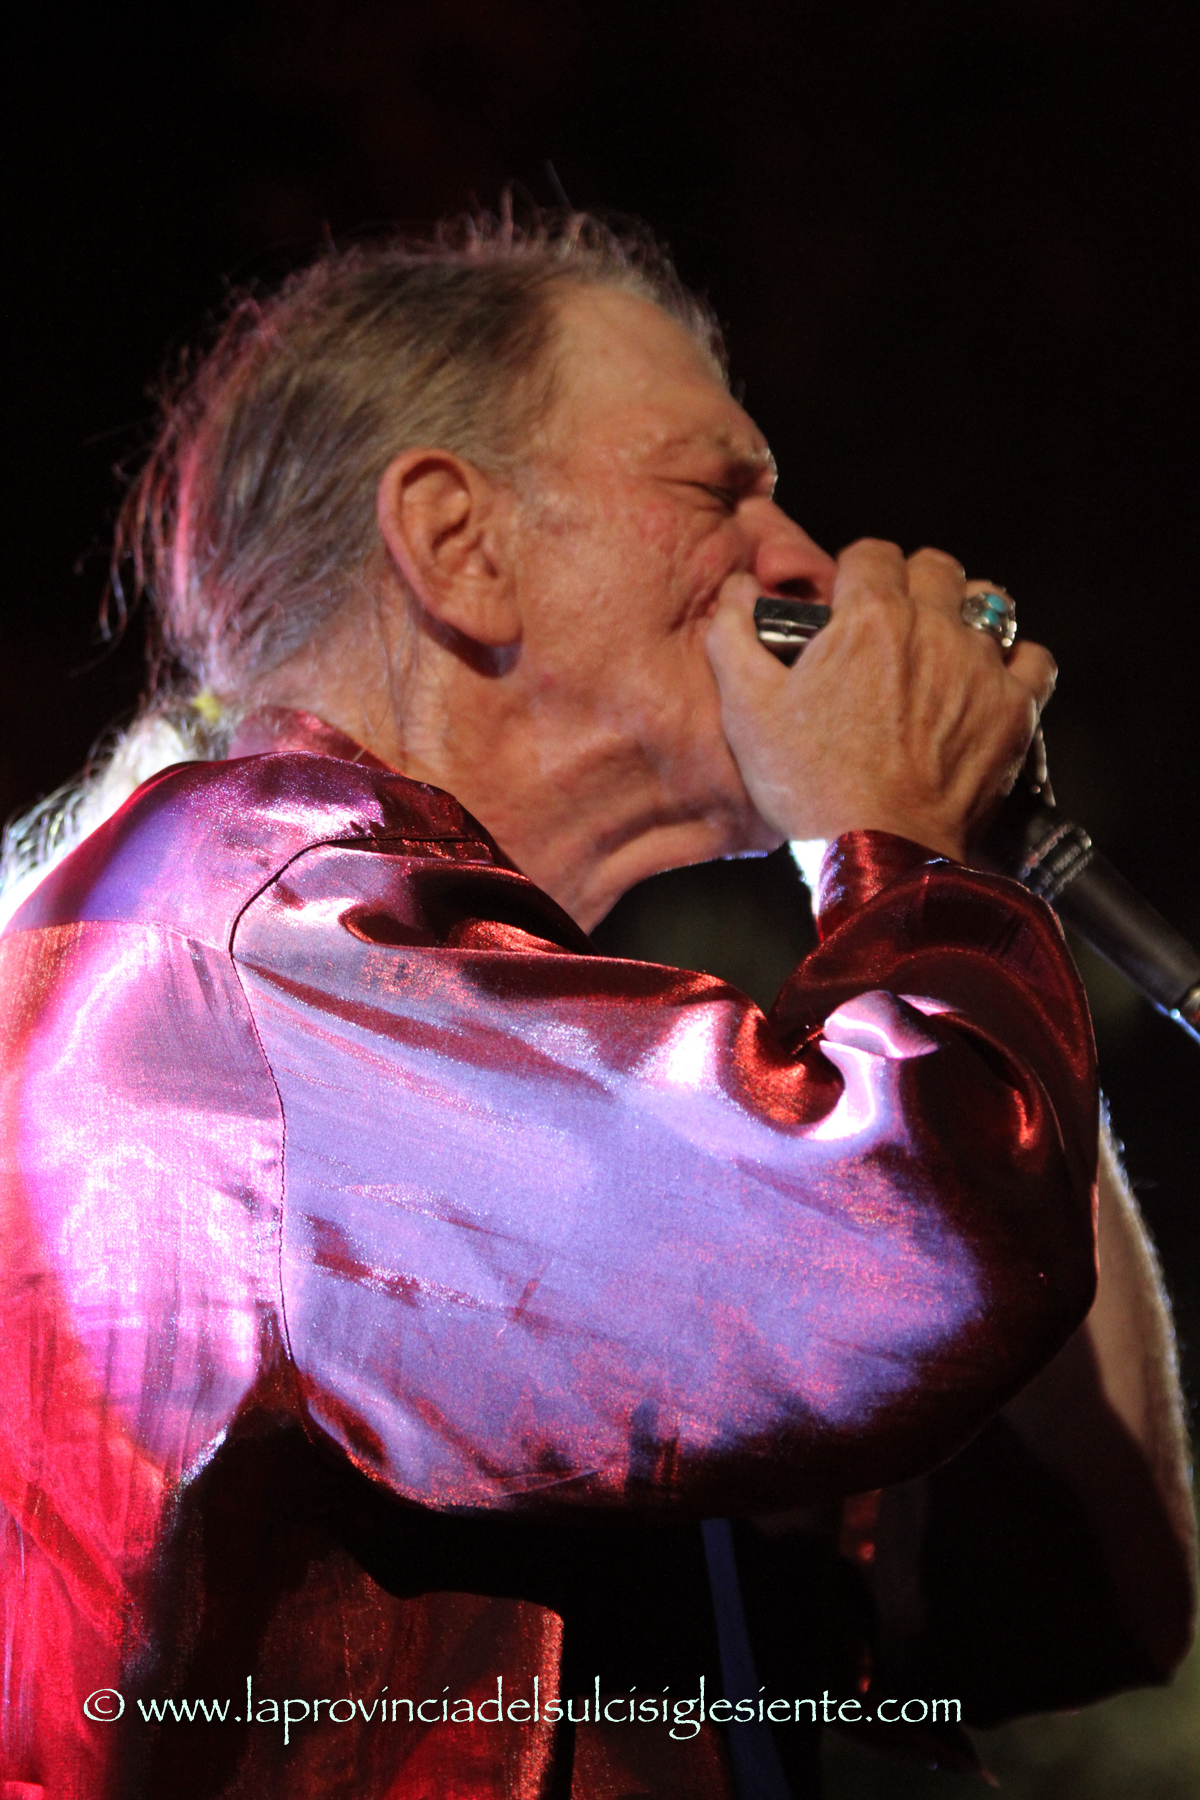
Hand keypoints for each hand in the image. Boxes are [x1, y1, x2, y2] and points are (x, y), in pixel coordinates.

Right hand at [705, 540, 1057, 860]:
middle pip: (936, 568)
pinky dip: (1015, 664)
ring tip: (942, 653)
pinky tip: (989, 684)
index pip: (872, 553)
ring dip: (964, 618)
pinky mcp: (1015, 710)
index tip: (846, 605)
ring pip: (989, 605)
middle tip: (891, 629)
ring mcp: (981, 668)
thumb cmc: (809, 784)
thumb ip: (733, 634)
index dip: (855, 573)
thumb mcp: (746, 710)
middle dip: (913, 585)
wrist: (879, 852)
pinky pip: (1034, 660)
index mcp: (868, 616)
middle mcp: (933, 627)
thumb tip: (740, 590)